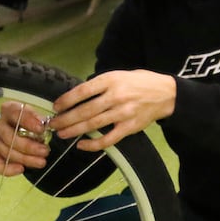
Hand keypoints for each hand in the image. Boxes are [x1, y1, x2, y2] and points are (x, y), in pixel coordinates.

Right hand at [0, 101, 51, 175]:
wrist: (30, 134)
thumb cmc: (33, 125)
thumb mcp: (38, 117)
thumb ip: (39, 120)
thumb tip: (41, 125)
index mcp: (8, 110)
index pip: (14, 113)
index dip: (28, 121)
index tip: (41, 129)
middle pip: (9, 136)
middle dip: (28, 146)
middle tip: (44, 151)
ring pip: (5, 151)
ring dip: (25, 159)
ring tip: (41, 161)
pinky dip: (8, 169)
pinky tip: (21, 169)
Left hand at [49, 70, 175, 149]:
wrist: (166, 94)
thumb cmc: (139, 82)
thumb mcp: (119, 75)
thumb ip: (100, 84)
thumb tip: (78, 95)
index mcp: (111, 80)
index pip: (83, 91)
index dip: (67, 100)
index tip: (55, 107)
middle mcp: (116, 96)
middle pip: (85, 110)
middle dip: (66, 119)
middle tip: (53, 125)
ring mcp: (123, 113)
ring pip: (93, 124)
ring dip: (74, 131)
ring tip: (61, 134)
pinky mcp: (129, 127)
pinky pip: (108, 139)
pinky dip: (93, 144)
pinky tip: (82, 145)